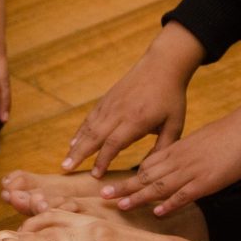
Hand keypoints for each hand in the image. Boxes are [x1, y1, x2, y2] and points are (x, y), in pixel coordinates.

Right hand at [62, 21, 203, 176]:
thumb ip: (163, 147)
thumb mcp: (175, 125)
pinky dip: (80, 131)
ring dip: (76, 144)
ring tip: (65, 160)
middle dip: (79, 154)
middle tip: (65, 168)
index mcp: (137, 120)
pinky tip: (73, 142)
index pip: (114, 143)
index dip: (102, 160)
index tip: (95, 175)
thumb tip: (150, 169)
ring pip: (89, 127)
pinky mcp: (107, 99)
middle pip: (95, 136)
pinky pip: (90, 118)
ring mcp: (110, 104)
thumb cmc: (171, 97)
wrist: (162, 65)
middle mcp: (119, 112)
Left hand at [101, 82, 240, 215]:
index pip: (145, 165)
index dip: (127, 177)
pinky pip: (185, 193)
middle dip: (123, 187)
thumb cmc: (225, 137)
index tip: (110, 184)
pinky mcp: (207, 180)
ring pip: (159, 185)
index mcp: (175, 151)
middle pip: (145, 175)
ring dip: (139, 196)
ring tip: (120, 206)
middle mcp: (178, 161)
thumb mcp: (197, 145)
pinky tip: (157, 212)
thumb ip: (182, 158)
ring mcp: (191, 171)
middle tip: (102, 196)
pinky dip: (170, 203)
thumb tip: (172, 170)